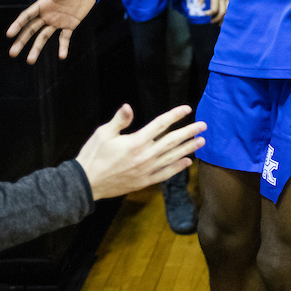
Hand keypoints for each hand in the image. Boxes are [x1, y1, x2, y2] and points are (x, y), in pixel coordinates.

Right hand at [6, 0, 96, 63]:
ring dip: (36, 48)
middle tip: (12, 54)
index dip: (18, 25)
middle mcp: (47, 14)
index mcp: (43, 4)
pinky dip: (63, 47)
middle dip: (21, 41)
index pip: (27, 16)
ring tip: (30, 61)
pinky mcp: (70, 25)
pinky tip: (62, 56)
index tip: (9, 35)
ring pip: (43, 37)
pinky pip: (65, 38)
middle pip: (31, 30)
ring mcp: (58, 21)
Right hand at [75, 104, 206, 199]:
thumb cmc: (94, 155)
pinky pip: (165, 174)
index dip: (175, 115)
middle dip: (189, 132)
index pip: (161, 124)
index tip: (187, 109)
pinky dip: (178, 168)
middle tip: (203, 126)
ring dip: (188, 149)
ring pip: (172, 157)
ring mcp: (146, 170)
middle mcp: (145, 156)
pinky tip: (187, 163)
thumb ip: (119, 120)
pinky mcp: (144, 181)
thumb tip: (129, 106)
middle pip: (172, 141)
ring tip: (201, 142)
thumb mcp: (103, 133)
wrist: (87, 183)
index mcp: (136, 141)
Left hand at [198, 0, 230, 24]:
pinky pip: (230, 4)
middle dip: (218, 19)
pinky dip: (228, 10)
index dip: (209, 14)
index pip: (214, 9)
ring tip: (220, 21)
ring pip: (228, 9)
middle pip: (223, 12)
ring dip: (224, 16)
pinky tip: (225, 13)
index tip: (204, 13)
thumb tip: (198, 6)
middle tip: (212, 21)